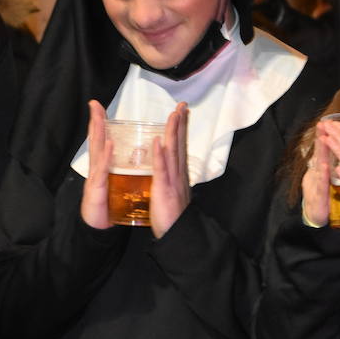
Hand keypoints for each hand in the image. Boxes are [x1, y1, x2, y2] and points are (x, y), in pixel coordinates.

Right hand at [80, 100, 112, 228]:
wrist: (96, 227)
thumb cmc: (105, 206)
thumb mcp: (111, 183)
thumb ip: (114, 170)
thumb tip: (124, 158)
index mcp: (102, 166)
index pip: (101, 140)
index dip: (99, 123)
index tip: (98, 106)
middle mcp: (96, 168)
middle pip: (95, 141)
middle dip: (95, 122)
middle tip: (94, 104)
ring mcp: (95, 177)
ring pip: (97, 152)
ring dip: (98, 134)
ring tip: (100, 118)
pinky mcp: (97, 188)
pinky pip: (102, 170)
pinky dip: (106, 157)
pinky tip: (110, 145)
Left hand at [150, 103, 189, 236]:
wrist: (178, 234)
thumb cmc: (171, 217)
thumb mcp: (170, 194)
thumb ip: (168, 181)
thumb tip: (165, 172)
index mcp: (178, 174)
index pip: (179, 147)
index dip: (180, 129)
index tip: (181, 112)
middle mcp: (178, 174)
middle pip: (179, 144)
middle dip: (180, 123)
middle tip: (182, 104)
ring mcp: (172, 180)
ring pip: (173, 151)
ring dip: (173, 132)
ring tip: (173, 114)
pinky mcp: (164, 189)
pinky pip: (162, 170)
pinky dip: (160, 155)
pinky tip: (158, 142)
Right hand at [300, 132, 333, 226]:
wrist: (314, 218)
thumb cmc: (321, 197)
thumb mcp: (324, 178)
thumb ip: (328, 165)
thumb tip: (334, 150)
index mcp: (321, 170)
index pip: (325, 150)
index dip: (327, 136)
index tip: (330, 122)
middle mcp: (316, 174)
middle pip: (319, 154)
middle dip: (322, 138)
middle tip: (323, 124)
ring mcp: (315, 185)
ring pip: (319, 167)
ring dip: (321, 153)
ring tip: (324, 139)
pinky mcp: (318, 198)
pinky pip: (321, 186)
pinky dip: (323, 176)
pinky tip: (326, 167)